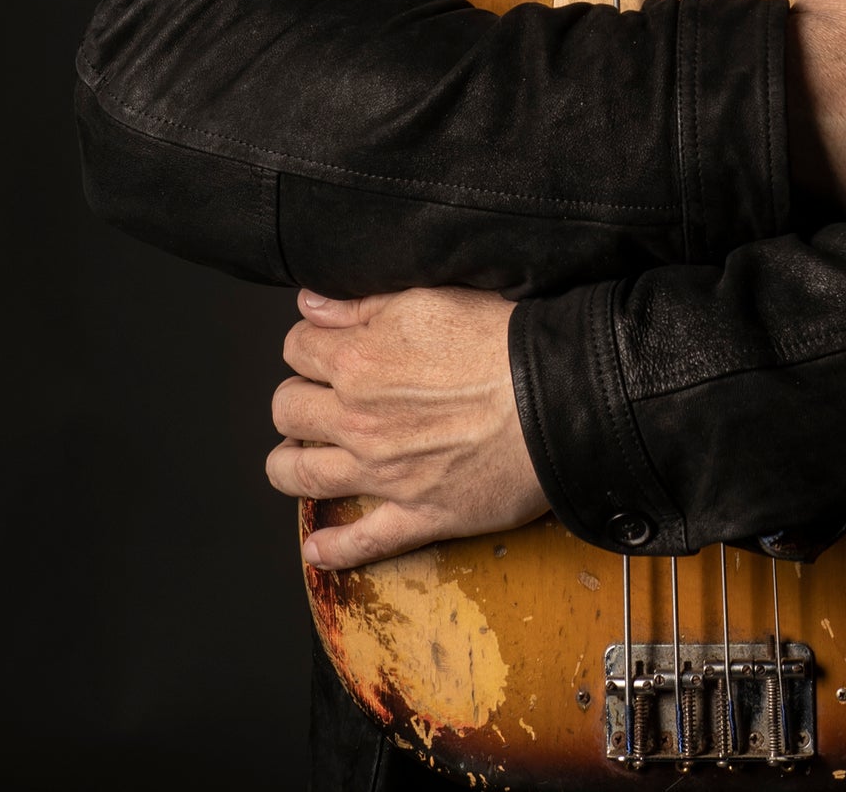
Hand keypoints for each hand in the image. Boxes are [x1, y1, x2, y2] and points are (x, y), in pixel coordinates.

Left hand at [267, 286, 548, 569]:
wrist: (557, 396)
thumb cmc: (503, 339)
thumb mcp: (430, 296)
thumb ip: (362, 302)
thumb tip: (310, 303)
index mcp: (360, 359)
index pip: (298, 346)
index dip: (308, 342)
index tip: (322, 346)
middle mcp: (358, 419)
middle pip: (287, 410)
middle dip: (296, 398)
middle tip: (314, 396)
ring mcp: (383, 473)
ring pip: (300, 475)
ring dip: (288, 464)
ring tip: (296, 457)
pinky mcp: (416, 514)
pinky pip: (360, 542)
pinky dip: (332, 549)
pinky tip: (317, 548)